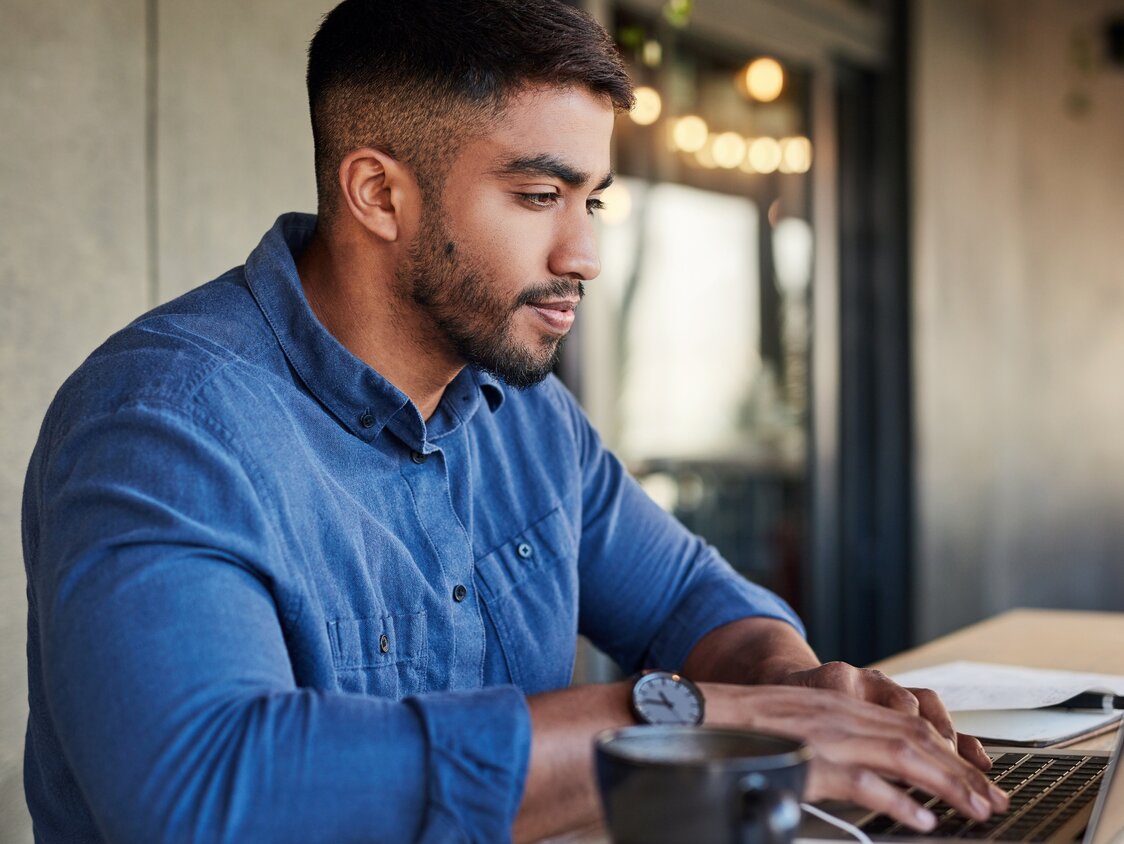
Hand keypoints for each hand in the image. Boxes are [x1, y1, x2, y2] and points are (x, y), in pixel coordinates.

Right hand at [702, 682, 1009, 832]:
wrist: (702, 713)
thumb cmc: (748, 724)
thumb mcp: (802, 726)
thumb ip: (839, 742)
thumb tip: (879, 775)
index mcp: (842, 705)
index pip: (911, 724)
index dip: (950, 751)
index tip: (979, 777)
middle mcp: (841, 715)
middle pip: (916, 738)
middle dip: (961, 771)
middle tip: (994, 800)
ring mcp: (826, 736)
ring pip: (900, 754)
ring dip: (945, 784)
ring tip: (976, 809)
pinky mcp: (809, 759)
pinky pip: (861, 780)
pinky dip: (896, 799)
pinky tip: (920, 818)